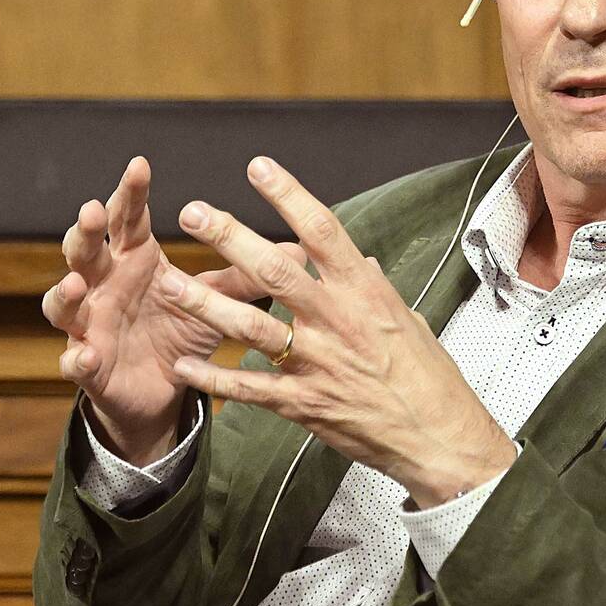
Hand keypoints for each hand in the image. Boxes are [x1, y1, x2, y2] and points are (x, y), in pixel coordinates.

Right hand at [42, 156, 307, 464]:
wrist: (162, 390)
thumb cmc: (181, 330)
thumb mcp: (215, 304)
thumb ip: (245, 278)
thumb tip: (297, 251)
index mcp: (135, 259)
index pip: (129, 218)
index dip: (130, 192)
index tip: (140, 164)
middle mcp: (105, 284)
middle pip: (85, 249)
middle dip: (85, 231)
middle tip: (93, 211)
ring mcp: (89, 324)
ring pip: (63, 301)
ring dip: (66, 290)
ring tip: (79, 281)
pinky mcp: (88, 365)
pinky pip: (74, 360)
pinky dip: (76, 356)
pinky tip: (85, 353)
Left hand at [161, 156, 516, 507]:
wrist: (437, 437)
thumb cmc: (428, 378)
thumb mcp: (408, 319)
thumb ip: (375, 288)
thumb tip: (361, 262)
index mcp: (365, 292)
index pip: (322, 231)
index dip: (289, 196)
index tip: (258, 168)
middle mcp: (337, 320)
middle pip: (275, 269)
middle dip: (229, 238)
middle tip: (193, 213)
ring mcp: (316, 362)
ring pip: (250, 327)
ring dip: (204, 305)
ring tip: (168, 284)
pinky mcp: (303, 403)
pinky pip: (248, 389)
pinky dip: (213, 378)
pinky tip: (183, 366)